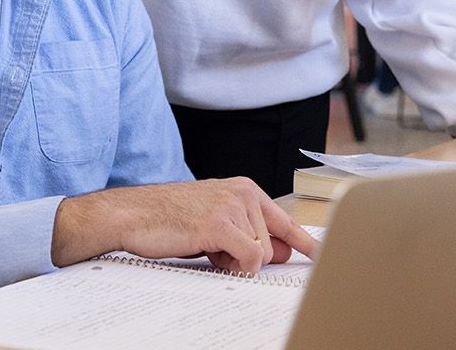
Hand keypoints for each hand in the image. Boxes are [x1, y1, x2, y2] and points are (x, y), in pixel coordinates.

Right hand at [52, 178, 319, 273]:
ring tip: (204, 244)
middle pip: (272, 246)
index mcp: (245, 188)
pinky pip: (249, 258)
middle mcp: (244, 192)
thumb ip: (249, 234)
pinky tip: (210, 252)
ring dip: (234, 260)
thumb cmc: (169, 219)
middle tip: (213, 247)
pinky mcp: (220, 223)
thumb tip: (281, 255)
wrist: (131, 214)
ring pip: (261, 254)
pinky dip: (235, 266)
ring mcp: (233, 206)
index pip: (284, 220)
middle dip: (246, 256)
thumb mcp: (215, 223)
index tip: (324, 256)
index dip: (305, 242)